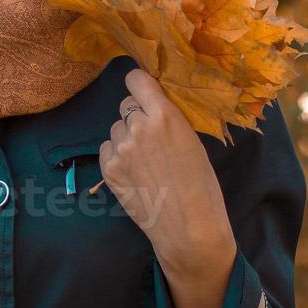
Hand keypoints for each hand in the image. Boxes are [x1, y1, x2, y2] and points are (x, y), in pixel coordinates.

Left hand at [97, 68, 237, 307]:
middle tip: (151, 137)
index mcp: (164, 115)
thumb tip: (152, 105)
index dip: (139, 86)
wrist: (189, 228)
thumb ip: (168, 119)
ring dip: (126, 137)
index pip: (136, 79)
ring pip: (115, 128)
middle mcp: (137, 127)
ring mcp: (120, 149)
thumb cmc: (201, 184)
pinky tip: (133, 171)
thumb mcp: (192, 140)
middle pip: (125, 105)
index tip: (143, 93)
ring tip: (145, 159)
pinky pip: (106, 149)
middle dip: (136, 116)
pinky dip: (116, 155)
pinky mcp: (109, 169)